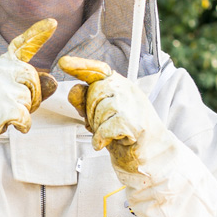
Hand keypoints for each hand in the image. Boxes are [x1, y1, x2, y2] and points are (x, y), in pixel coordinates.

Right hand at [0, 19, 57, 166]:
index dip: (37, 34)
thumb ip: (33, 88)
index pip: (19, 46)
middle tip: (16, 108)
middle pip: (32, 77)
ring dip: (24, 113)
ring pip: (29, 99)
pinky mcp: (0, 108)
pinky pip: (26, 117)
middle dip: (33, 96)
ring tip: (4, 116)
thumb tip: (53, 79)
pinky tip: (9, 126)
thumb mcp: (10, 96)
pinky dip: (22, 126)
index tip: (53, 22)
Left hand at [59, 56, 169, 173]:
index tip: (64, 63)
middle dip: (92, 114)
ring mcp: (131, 104)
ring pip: (98, 112)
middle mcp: (127, 90)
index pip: (98, 70)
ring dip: (99, 128)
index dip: (80, 66)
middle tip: (104, 125)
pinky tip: (110, 141)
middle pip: (93, 94)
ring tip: (112, 134)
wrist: (153, 154)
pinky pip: (103, 129)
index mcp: (120, 85)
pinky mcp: (132, 122)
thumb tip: (74, 89)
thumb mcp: (100, 115)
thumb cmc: (126, 134)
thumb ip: (86, 102)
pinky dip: (102, 139)